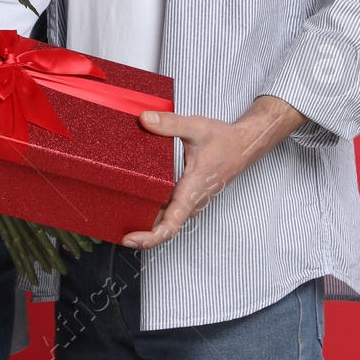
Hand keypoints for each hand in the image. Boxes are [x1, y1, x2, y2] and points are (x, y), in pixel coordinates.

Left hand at [120, 96, 305, 250]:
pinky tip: (138, 206)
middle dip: (141, 234)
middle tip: (114, 230)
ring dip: (148, 225)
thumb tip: (144, 120)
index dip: (150, 237)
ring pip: (168, 221)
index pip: (172, 224)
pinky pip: (172, 212)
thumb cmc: (224, 140)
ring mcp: (192, 202)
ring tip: (121, 222)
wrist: (244, 146)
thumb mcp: (197, 127)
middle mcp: (192, 201)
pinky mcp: (191, 197)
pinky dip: (155, 215)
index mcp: (193, 190)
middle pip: (165, 227)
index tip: (130, 239)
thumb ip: (170, 124)